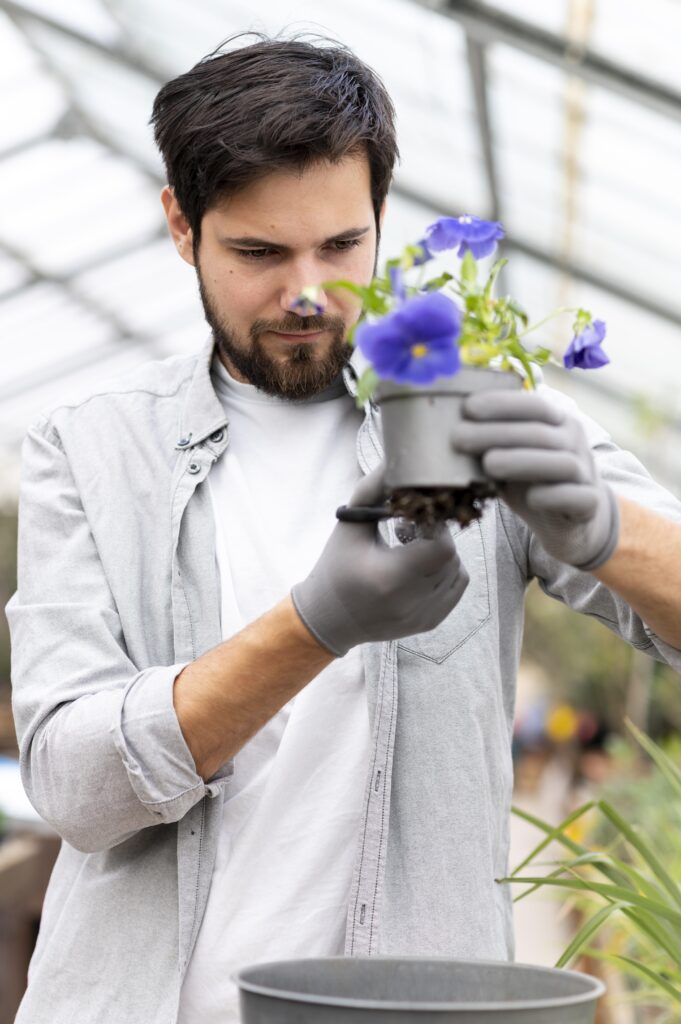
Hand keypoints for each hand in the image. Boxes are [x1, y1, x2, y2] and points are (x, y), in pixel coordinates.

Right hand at [291, 466, 468, 656]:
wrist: (329, 620)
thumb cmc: (336, 568)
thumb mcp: (349, 526)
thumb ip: (372, 489)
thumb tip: (395, 460)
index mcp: (390, 579)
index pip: (441, 547)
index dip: (435, 526)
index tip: (413, 518)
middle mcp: (411, 603)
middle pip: (451, 557)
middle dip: (436, 535)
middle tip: (409, 529)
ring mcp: (425, 616)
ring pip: (458, 570)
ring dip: (441, 552)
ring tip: (410, 548)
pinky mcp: (432, 622)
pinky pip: (457, 586)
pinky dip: (446, 570)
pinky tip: (419, 566)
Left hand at [451, 389, 619, 569]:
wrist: (573, 522)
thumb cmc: (536, 483)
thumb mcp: (513, 459)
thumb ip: (492, 445)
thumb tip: (449, 431)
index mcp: (557, 423)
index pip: (534, 405)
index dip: (501, 403)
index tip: (466, 407)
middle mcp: (575, 442)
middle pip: (539, 433)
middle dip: (495, 433)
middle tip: (458, 438)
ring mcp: (586, 472)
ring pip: (560, 462)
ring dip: (522, 461)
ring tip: (488, 464)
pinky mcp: (589, 504)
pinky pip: (576, 496)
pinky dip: (554, 495)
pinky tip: (532, 498)